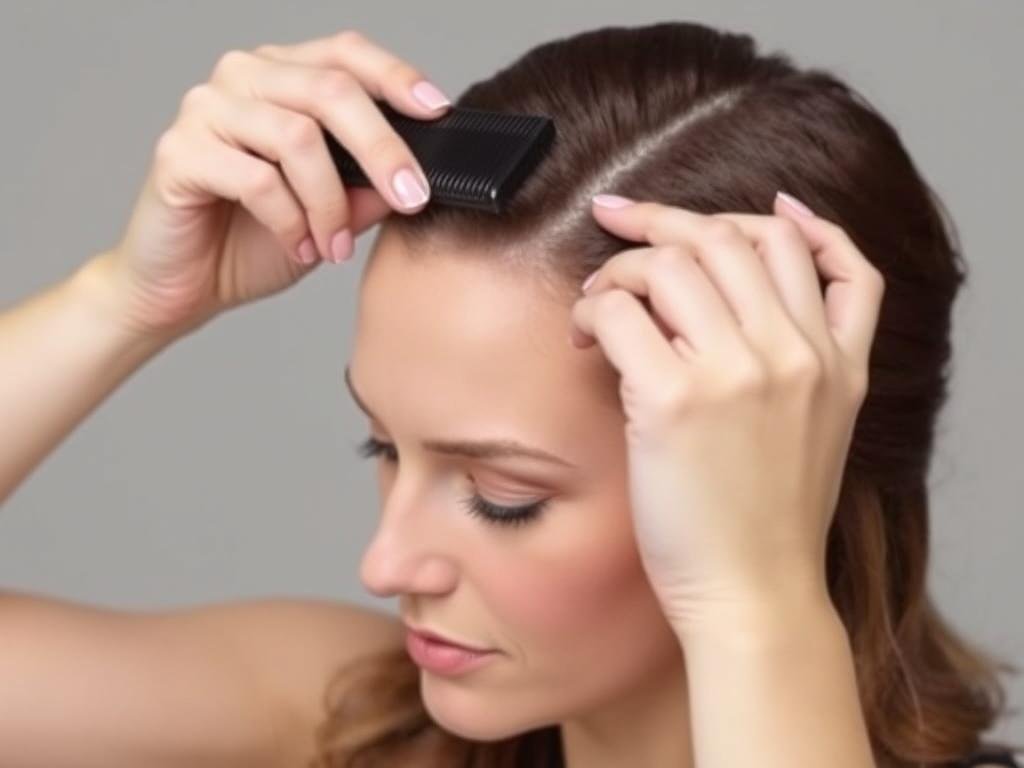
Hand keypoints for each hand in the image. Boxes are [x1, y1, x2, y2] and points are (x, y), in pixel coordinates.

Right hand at [94, 29, 449, 340]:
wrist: (184, 287)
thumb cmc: (252, 241)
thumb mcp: (333, 213)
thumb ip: (370, 186)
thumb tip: (420, 173)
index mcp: (282, 77)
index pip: (346, 53)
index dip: (397, 76)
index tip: (439, 111)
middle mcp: (242, 78)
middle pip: (330, 90)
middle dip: (382, 149)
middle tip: (411, 197)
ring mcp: (205, 109)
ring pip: (297, 137)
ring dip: (329, 202)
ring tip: (335, 245)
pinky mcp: (179, 151)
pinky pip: (257, 179)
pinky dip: (291, 222)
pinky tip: (300, 248)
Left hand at [569, 192, 884, 638]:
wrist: (754, 593)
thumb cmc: (769, 520)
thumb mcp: (822, 428)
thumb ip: (805, 358)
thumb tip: (739, 301)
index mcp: (836, 360)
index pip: (806, 246)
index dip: (756, 214)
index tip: (706, 216)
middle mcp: (794, 353)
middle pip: (729, 236)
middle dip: (664, 219)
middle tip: (620, 220)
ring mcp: (737, 371)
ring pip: (673, 260)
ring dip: (623, 266)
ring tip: (599, 300)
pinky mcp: (673, 399)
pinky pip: (620, 310)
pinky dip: (593, 308)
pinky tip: (585, 337)